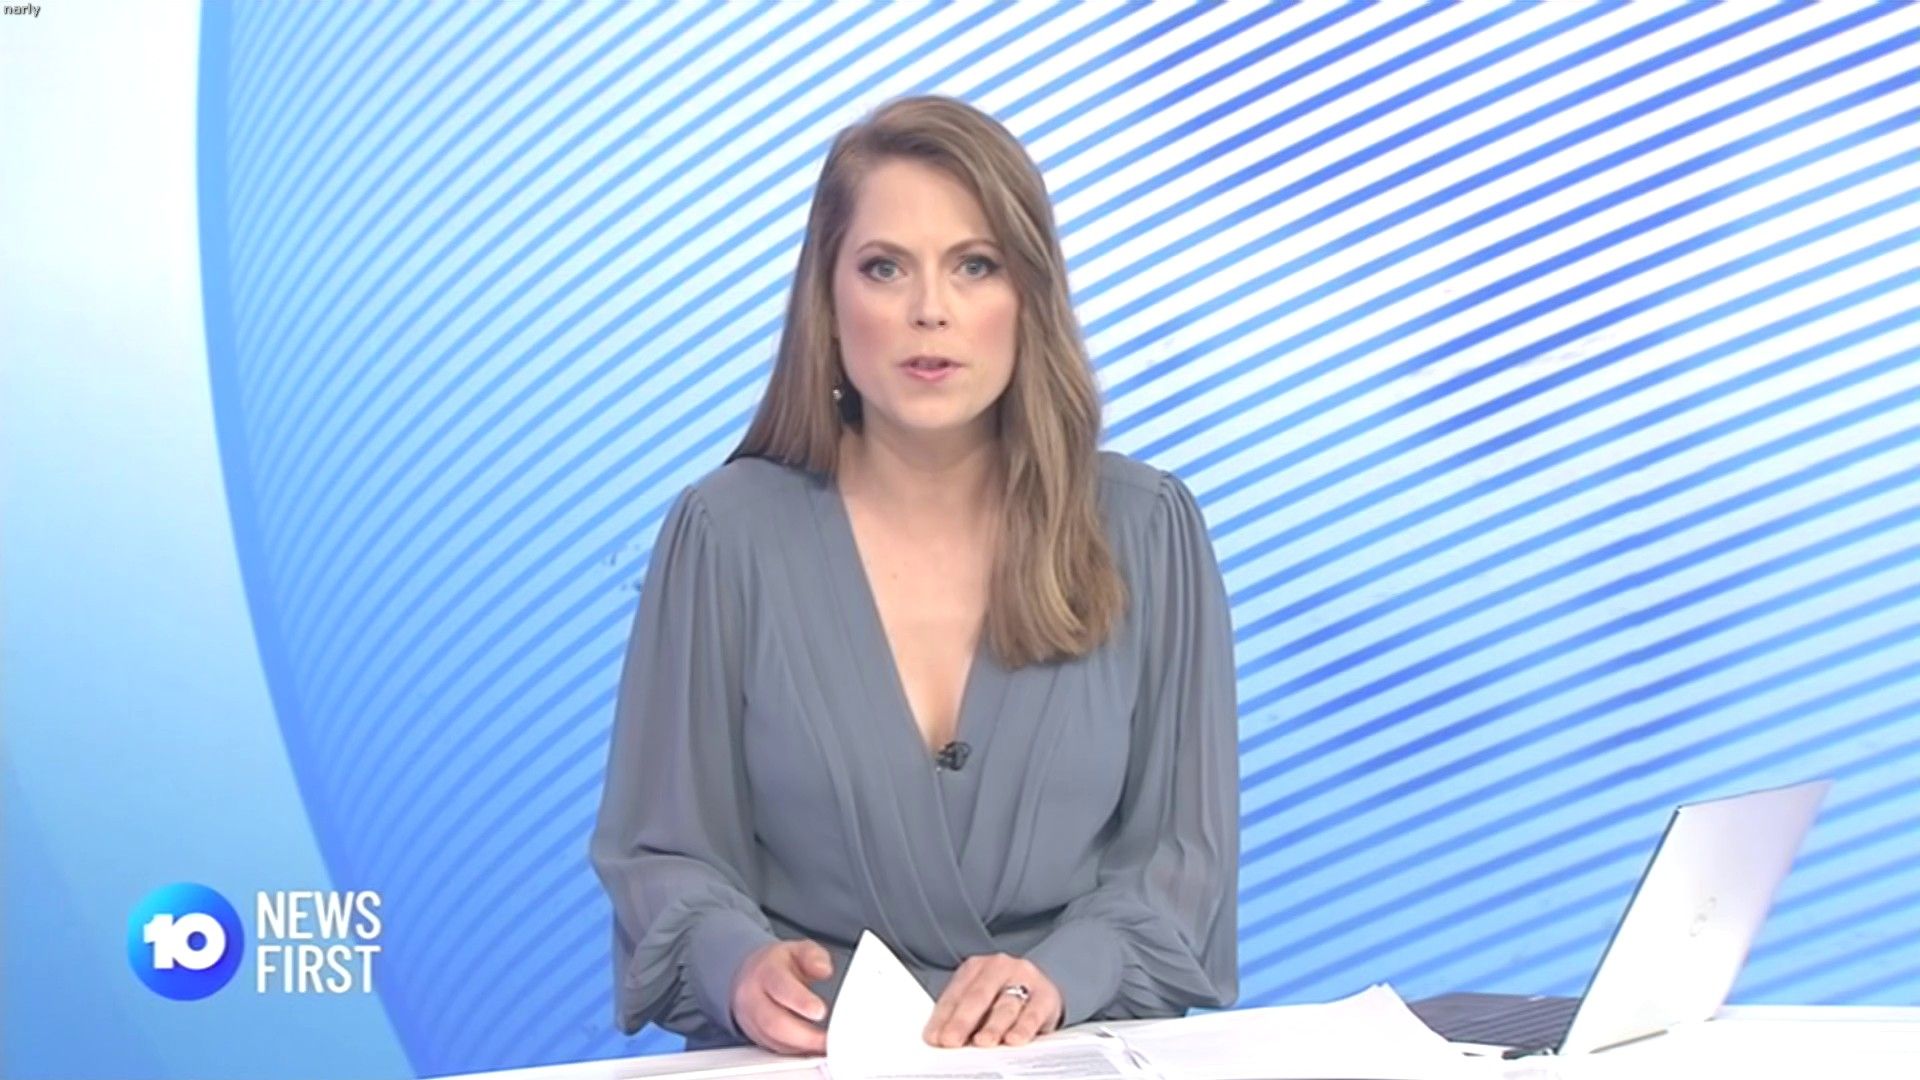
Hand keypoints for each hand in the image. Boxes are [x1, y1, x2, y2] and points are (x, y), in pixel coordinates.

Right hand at [730, 939, 834, 1054]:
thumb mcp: (797, 950)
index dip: (800, 1001)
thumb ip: (813, 956)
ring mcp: (751, 1020)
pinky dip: (796, 1052)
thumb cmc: (776, 966)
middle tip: (828, 1039)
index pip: (780, 987)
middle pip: (773, 1022)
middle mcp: (753, 998)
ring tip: (825, 1046)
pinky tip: (813, 1049)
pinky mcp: (756, 1037)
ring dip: (801, 1047)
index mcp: (766, 972)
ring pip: (773, 1040)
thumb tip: (823, 969)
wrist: (748, 976)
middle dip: (803, 1035)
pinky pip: (775, 1049)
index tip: (820, 1011)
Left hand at [923, 953, 1062, 1048]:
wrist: (1043, 989)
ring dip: (993, 1026)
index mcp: (976, 967)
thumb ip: (962, 1015)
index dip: (942, 1017)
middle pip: (978, 996)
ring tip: (982, 1042)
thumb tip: (941, 1039)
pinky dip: (1023, 1027)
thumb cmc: (1004, 998)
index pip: (955, 994)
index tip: (934, 1038)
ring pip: (1006, 1005)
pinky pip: (1033, 1013)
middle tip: (951, 1040)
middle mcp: (1000, 968)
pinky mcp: (1046, 995)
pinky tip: (1014, 1039)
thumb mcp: (980, 1001)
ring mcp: (1025, 979)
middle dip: (963, 1021)